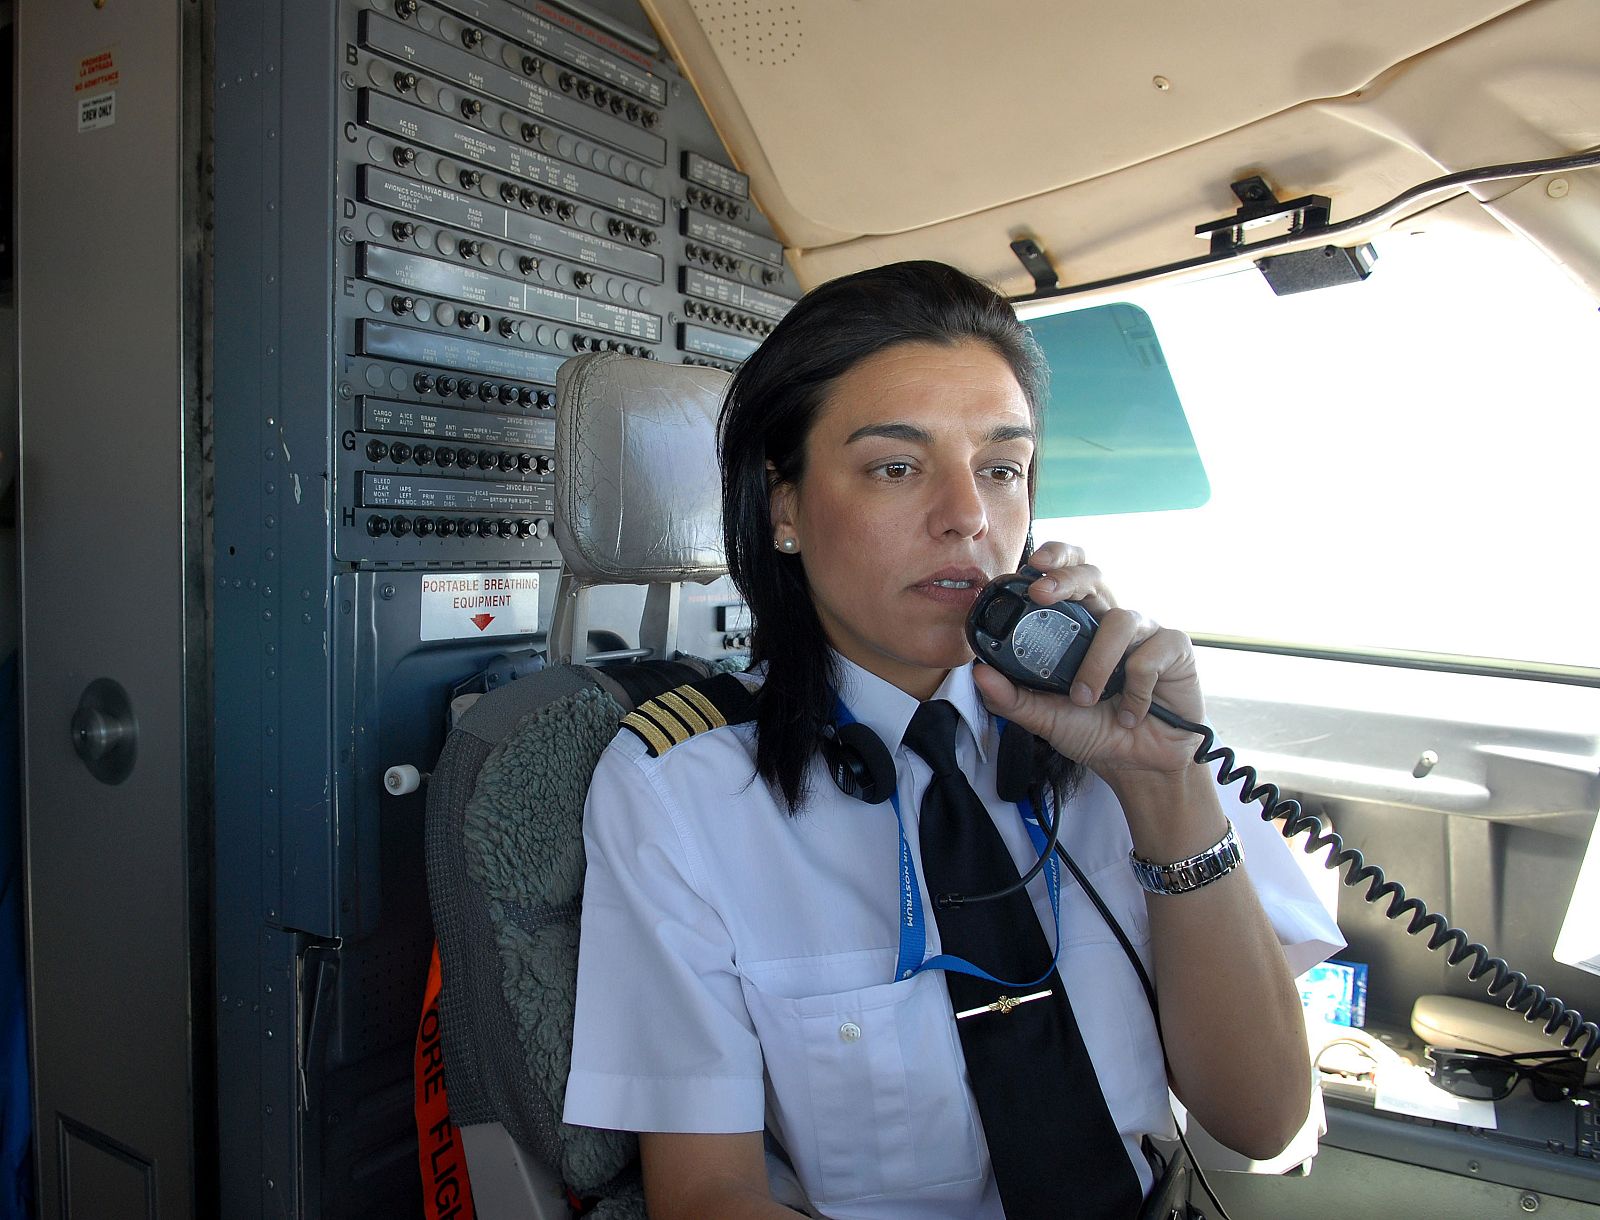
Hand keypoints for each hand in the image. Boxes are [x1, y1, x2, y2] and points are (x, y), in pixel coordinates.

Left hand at [972, 542, 1204, 777]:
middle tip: (1041, 594)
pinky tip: (1130, 713)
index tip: (1031, 564)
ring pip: (1119, 620)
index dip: (1056, 558)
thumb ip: (1011, 697)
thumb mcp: (1044, 717)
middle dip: (1066, 578)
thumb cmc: (1094, 731)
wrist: (1137, 767)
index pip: (1069, 575)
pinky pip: (1149, 655)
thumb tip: (978, 672)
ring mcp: (1145, 632)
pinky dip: (1135, 689)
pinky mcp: (1175, 650)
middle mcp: (1111, 620)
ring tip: (1086, 699)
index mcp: (1080, 626)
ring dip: (1097, 662)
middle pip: (1094, 575)